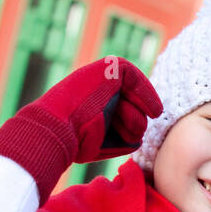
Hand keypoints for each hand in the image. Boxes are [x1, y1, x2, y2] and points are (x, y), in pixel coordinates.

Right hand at [0, 57, 162, 203]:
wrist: (56, 129)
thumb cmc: (74, 143)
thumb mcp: (99, 143)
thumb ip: (118, 138)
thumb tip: (138, 140)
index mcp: (93, 103)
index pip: (122, 109)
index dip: (134, 121)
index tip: (138, 137)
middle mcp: (98, 88)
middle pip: (132, 104)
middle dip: (136, 121)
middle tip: (134, 134)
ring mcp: (103, 76)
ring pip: (136, 96)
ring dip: (136, 116)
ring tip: (130, 128)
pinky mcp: (110, 68)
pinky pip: (137, 78)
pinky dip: (148, 95)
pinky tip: (154, 111)